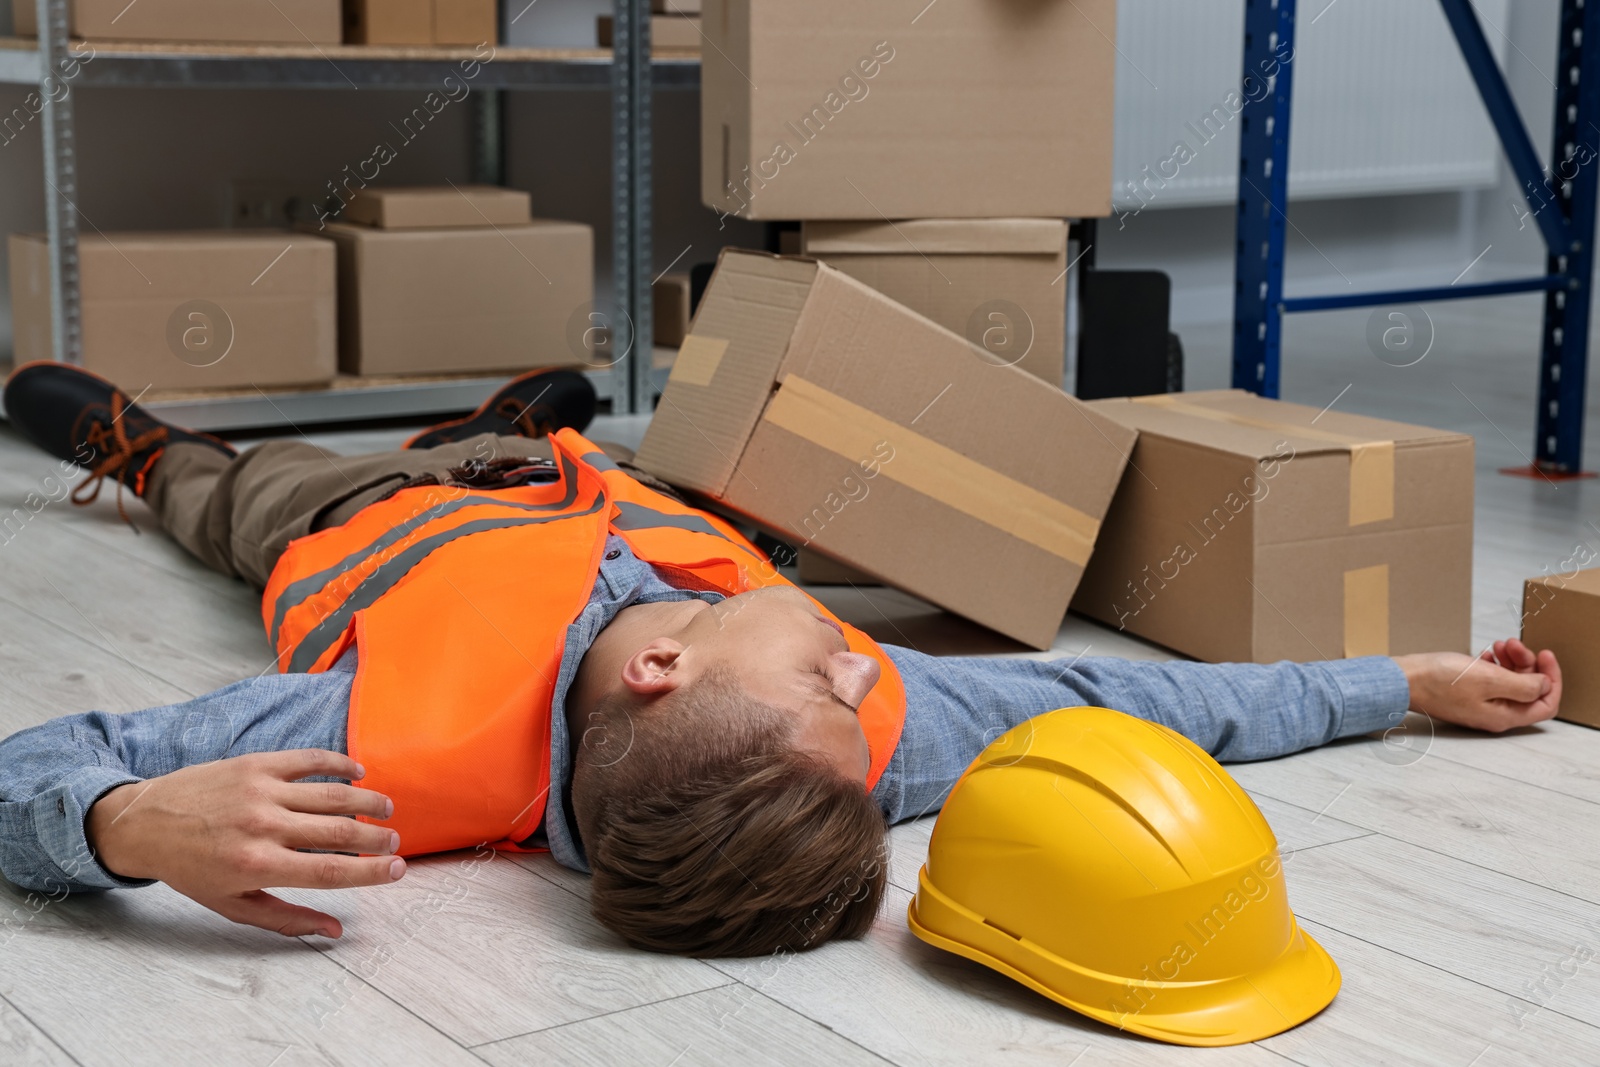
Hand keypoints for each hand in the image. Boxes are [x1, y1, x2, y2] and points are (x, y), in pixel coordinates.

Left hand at [86, 749, 403, 938]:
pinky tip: (358, 771)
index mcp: (257, 866)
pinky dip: (340, 764)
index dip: (372, 872)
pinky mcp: (257, 764)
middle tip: (394, 841)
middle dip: (376, 837)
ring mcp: (261, 790)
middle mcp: (263, 826)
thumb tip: (334, 931)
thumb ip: (286, 919)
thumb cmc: (190, 869)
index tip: (398, 869)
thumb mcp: (232, 905)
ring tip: (386, 809)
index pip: (331, 872)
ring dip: (368, 800)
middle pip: (340, 831)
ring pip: (333, 794)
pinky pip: (310, 760)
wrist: (143, 823)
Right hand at [1396, 638, 1561, 732]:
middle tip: (1515, 643)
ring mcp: (1479, 704)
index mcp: (1503, 715)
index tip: (1545, 656)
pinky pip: (1492, 681)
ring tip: (1499, 644)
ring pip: (1510, 683)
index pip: (1545, 704)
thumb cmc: (1439, 680)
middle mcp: (1494, 714)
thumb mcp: (1489, 679)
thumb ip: (1524, 685)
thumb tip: (1544, 685)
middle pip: (1528, 691)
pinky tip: (1486, 653)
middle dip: (1528, 665)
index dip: (1551, 680)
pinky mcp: (1467, 694)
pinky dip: (1494, 664)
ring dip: (1511, 661)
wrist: (1403, 679)